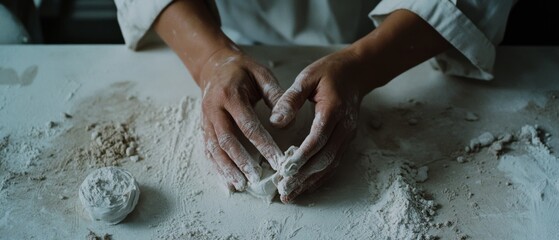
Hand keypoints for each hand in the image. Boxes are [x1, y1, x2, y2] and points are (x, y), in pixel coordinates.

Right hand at [200, 48, 284, 190]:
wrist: (213, 64)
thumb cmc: (241, 70)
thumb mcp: (261, 73)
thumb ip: (274, 94)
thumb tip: (285, 120)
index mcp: (230, 95)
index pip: (248, 125)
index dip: (263, 144)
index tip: (278, 160)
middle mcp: (214, 109)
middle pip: (227, 140)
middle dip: (241, 161)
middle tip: (256, 178)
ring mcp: (206, 119)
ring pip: (214, 148)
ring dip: (226, 168)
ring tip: (240, 185)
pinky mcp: (203, 127)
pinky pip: (207, 149)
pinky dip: (215, 167)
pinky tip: (226, 181)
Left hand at [270, 49, 371, 202]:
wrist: (357, 72)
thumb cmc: (329, 72)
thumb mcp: (307, 77)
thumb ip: (290, 99)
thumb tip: (276, 121)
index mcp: (333, 110)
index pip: (318, 139)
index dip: (302, 157)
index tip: (286, 169)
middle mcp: (344, 127)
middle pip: (324, 158)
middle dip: (304, 176)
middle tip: (284, 189)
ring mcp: (347, 136)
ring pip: (330, 165)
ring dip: (311, 182)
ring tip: (291, 194)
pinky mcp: (346, 141)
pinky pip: (334, 163)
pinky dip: (320, 177)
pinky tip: (306, 186)